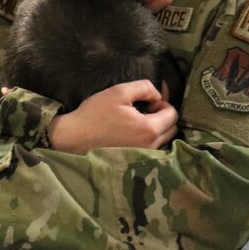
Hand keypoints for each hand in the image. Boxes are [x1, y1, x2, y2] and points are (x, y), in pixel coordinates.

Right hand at [50, 80, 177, 152]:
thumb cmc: (95, 114)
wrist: (75, 137)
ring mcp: (144, 156)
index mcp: (150, 129)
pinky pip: (153, 149)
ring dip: (157, 129)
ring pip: (163, 140)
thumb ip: (144, 88)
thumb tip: (158, 95)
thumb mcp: (119, 92)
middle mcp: (151, 146)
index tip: (148, 102)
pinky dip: (149, 140)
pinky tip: (133, 134)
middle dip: (163, 117)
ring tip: (138, 122)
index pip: (173, 114)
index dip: (163, 104)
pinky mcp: (135, 161)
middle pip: (172, 129)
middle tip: (144, 111)